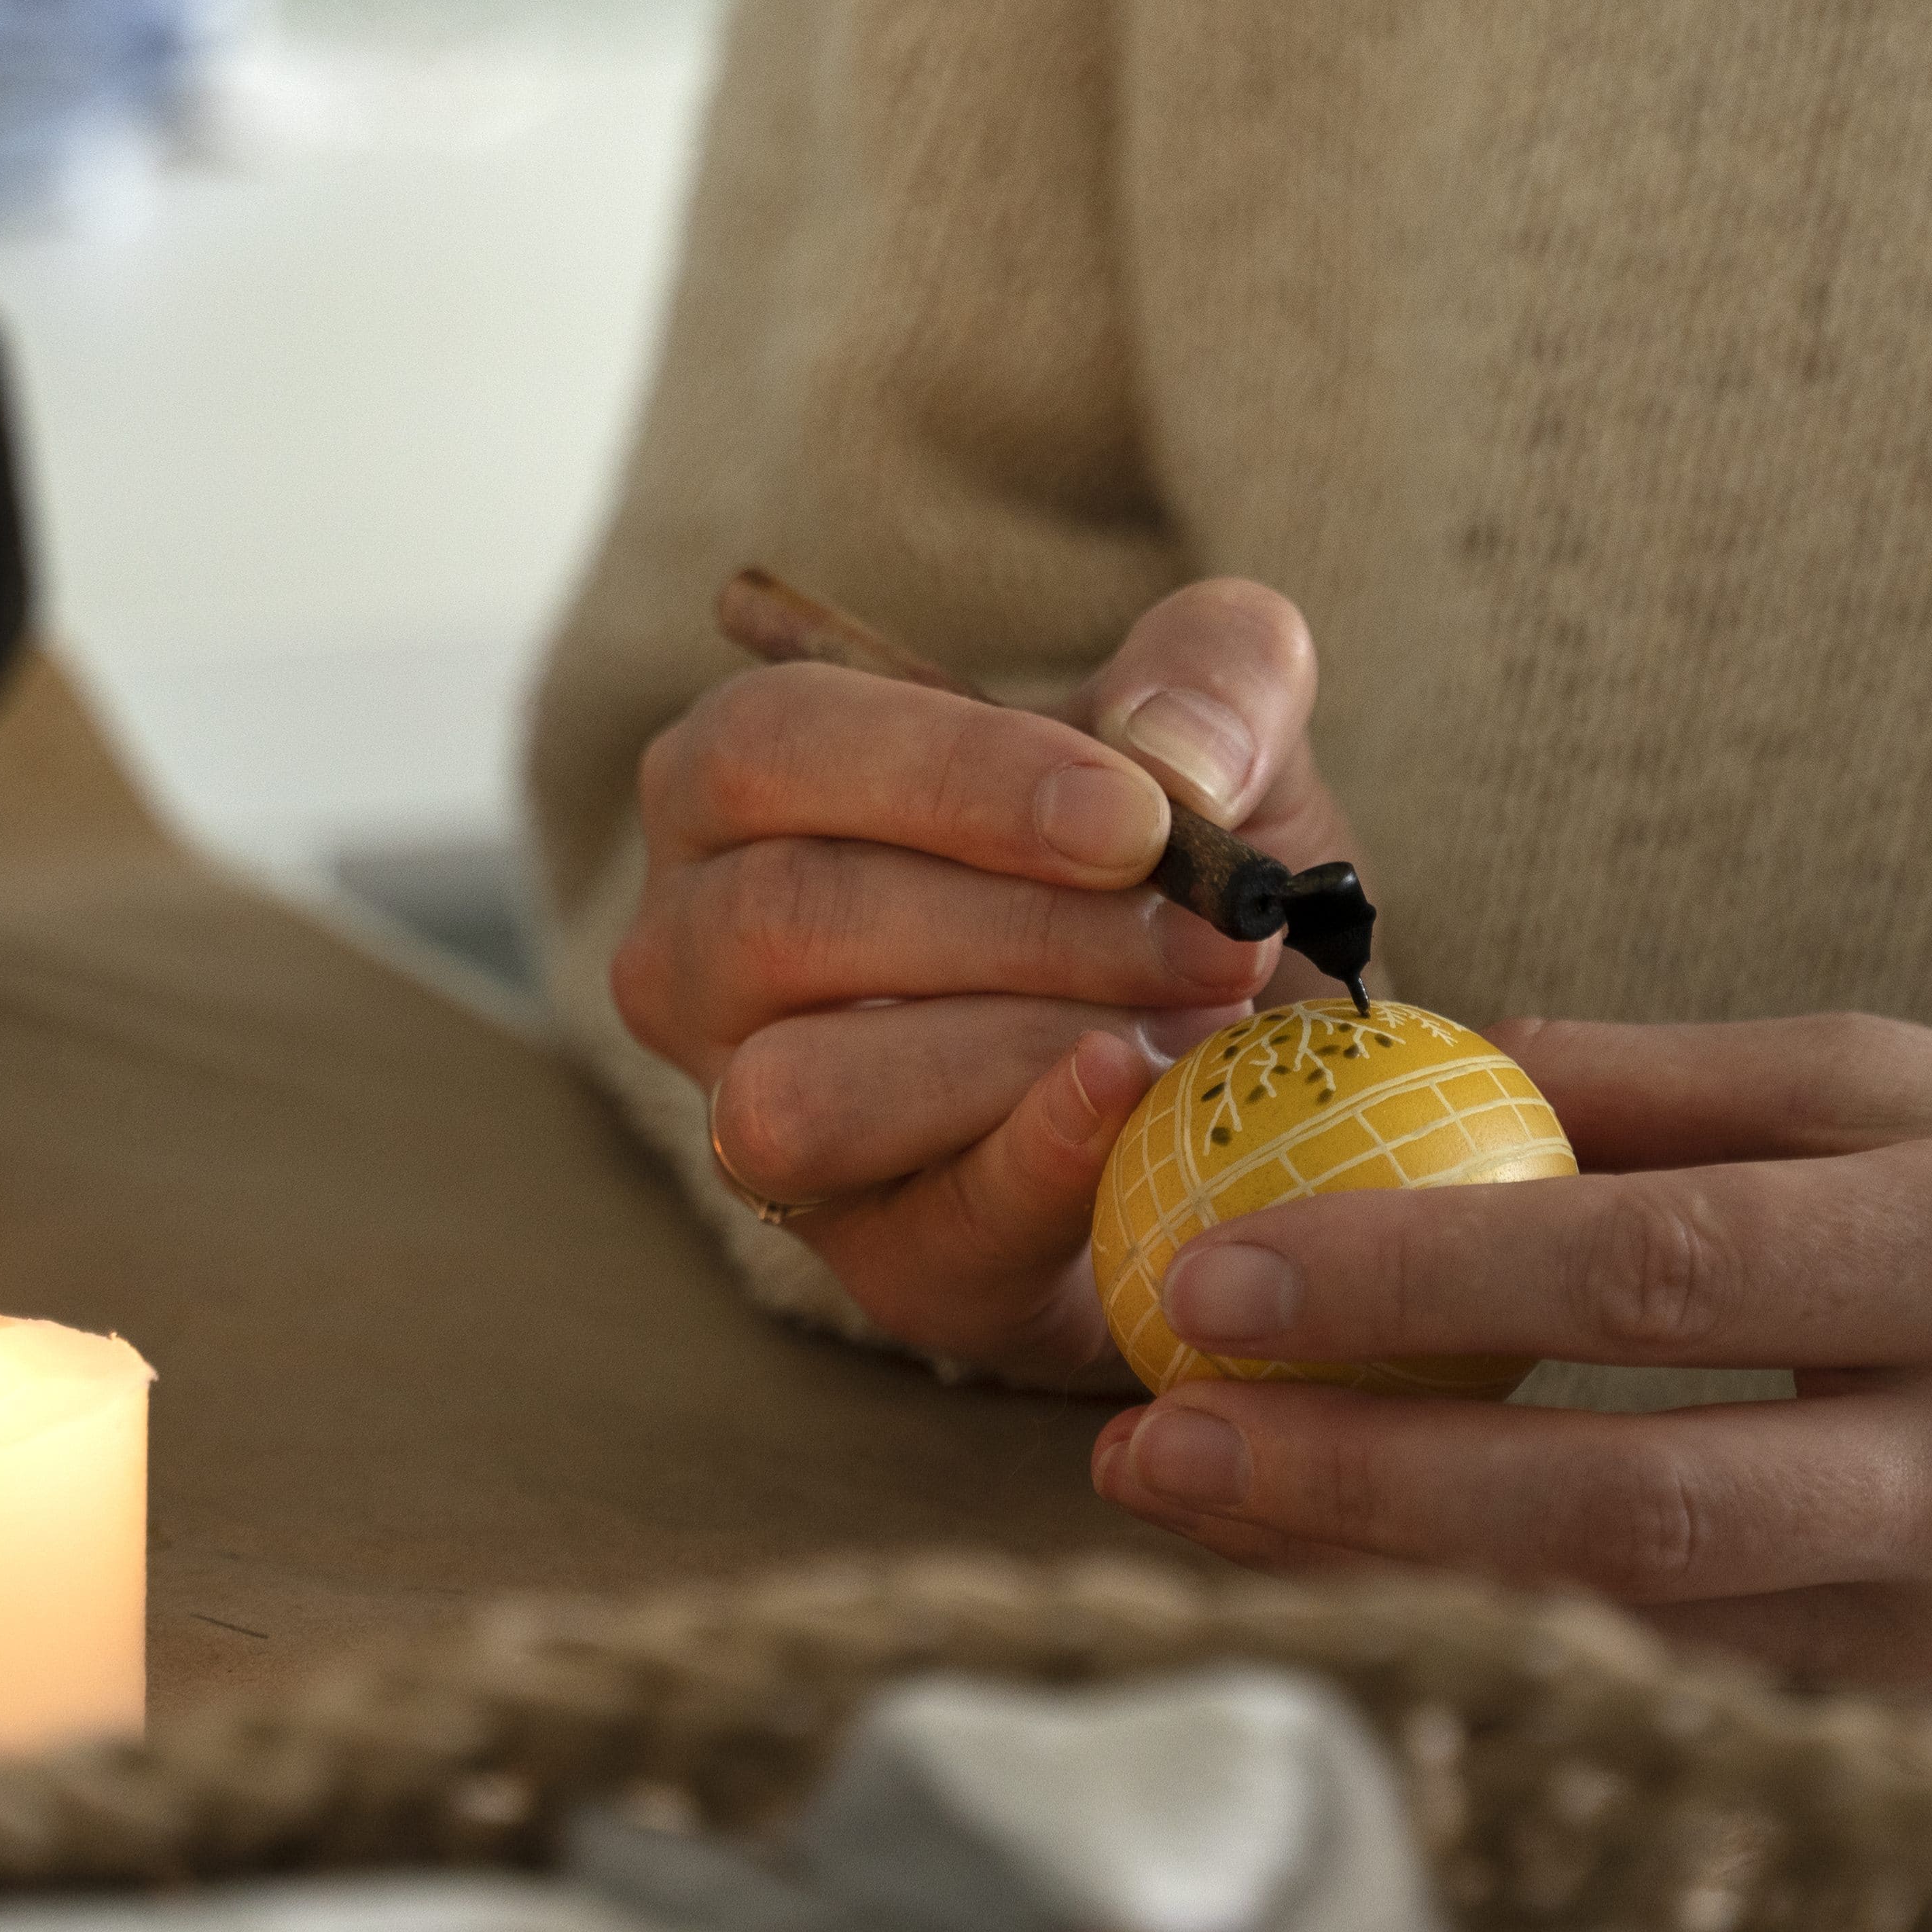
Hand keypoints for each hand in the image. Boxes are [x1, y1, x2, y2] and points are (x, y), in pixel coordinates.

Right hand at [611, 579, 1361, 1387]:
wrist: (1235, 1073)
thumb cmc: (1172, 871)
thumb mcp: (1219, 734)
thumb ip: (1217, 672)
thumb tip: (1172, 752)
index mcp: (739, 781)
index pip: (775, 744)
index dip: (954, 775)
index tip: (1136, 818)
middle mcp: (696, 951)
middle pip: (789, 916)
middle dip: (1028, 925)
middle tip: (1213, 936)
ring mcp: (750, 1121)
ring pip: (803, 1090)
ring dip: (1018, 1051)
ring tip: (1189, 1024)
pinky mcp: (868, 1258)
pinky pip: (916, 1228)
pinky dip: (1033, 1164)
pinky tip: (1133, 1104)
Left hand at [1086, 1014, 1931, 1756]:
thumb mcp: (1914, 1084)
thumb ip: (1676, 1087)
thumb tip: (1419, 1057)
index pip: (1668, 1272)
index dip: (1429, 1279)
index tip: (1223, 1269)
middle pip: (1634, 1495)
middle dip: (1366, 1473)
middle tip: (1159, 1434)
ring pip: (1640, 1620)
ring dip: (1399, 1567)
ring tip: (1207, 1499)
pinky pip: (1694, 1685)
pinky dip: (1516, 1626)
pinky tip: (1366, 1569)